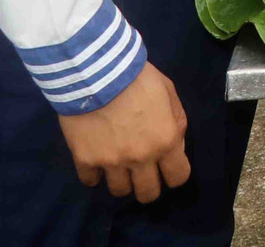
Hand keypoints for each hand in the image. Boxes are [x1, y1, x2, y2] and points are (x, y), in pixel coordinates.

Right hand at [59, 62, 189, 201]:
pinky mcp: (85, 159)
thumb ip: (176, 121)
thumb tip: (176, 143)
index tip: (167, 167)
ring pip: (120, 191)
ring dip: (121, 180)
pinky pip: (90, 181)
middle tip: (142, 172)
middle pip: (148, 194)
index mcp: (166, 141)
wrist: (97, 71)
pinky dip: (94, 175)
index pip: (178, 177)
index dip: (174, 174)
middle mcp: (141, 158)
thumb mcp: (169, 92)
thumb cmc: (138, 77)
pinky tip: (96, 161)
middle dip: (148, 185)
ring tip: (118, 165)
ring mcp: (111, 162)